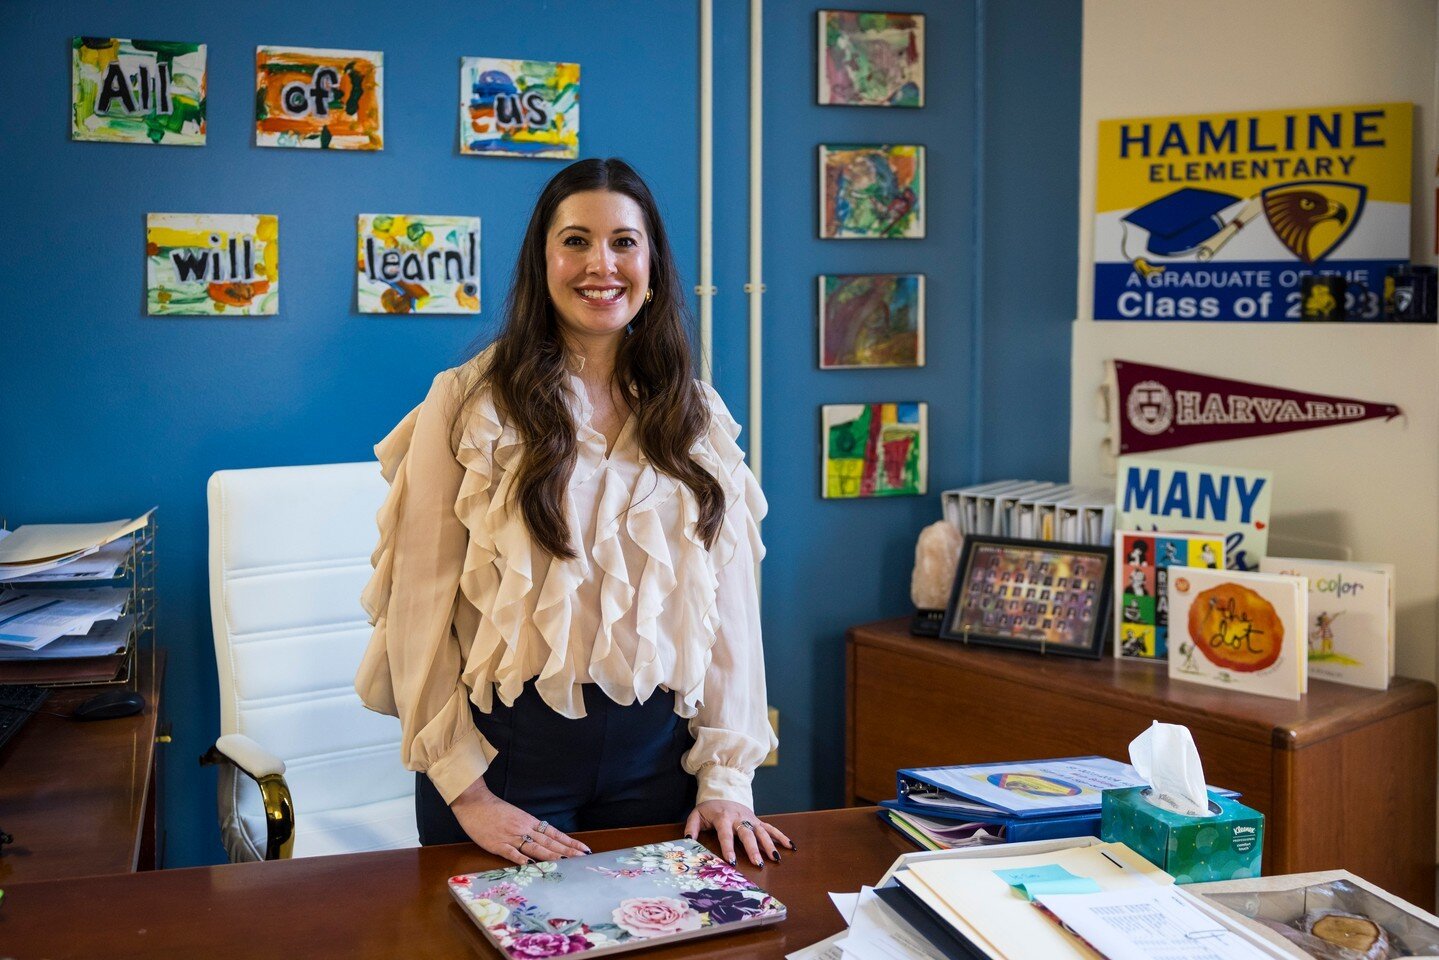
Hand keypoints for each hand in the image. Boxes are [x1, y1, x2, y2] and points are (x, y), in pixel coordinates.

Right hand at [450, 776, 589, 864]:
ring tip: (565, 861)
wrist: (475, 803)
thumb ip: (530, 828)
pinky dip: (520, 858)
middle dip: (566, 851)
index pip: (554, 833)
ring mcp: (511, 837)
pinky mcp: (496, 844)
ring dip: (550, 855)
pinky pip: (510, 852)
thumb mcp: (517, 817)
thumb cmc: (496, 811)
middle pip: (549, 842)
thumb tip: (546, 840)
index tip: (584, 849)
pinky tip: (530, 864)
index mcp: (529, 822)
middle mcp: (524, 829)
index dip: (569, 842)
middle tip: (582, 858)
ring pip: (534, 847)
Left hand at [684, 800, 793, 867]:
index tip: (732, 862)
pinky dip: (781, 836)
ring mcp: (750, 819)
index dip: (728, 848)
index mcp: (723, 817)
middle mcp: (739, 818)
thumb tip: (687, 840)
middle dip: (753, 849)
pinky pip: (770, 828)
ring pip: (762, 832)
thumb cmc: (709, 808)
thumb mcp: (697, 814)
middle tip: (758, 863)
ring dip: (770, 845)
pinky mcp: (757, 820)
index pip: (726, 834)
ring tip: (776, 858)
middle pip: (747, 834)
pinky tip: (790, 846)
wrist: (723, 791)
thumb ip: (691, 827)